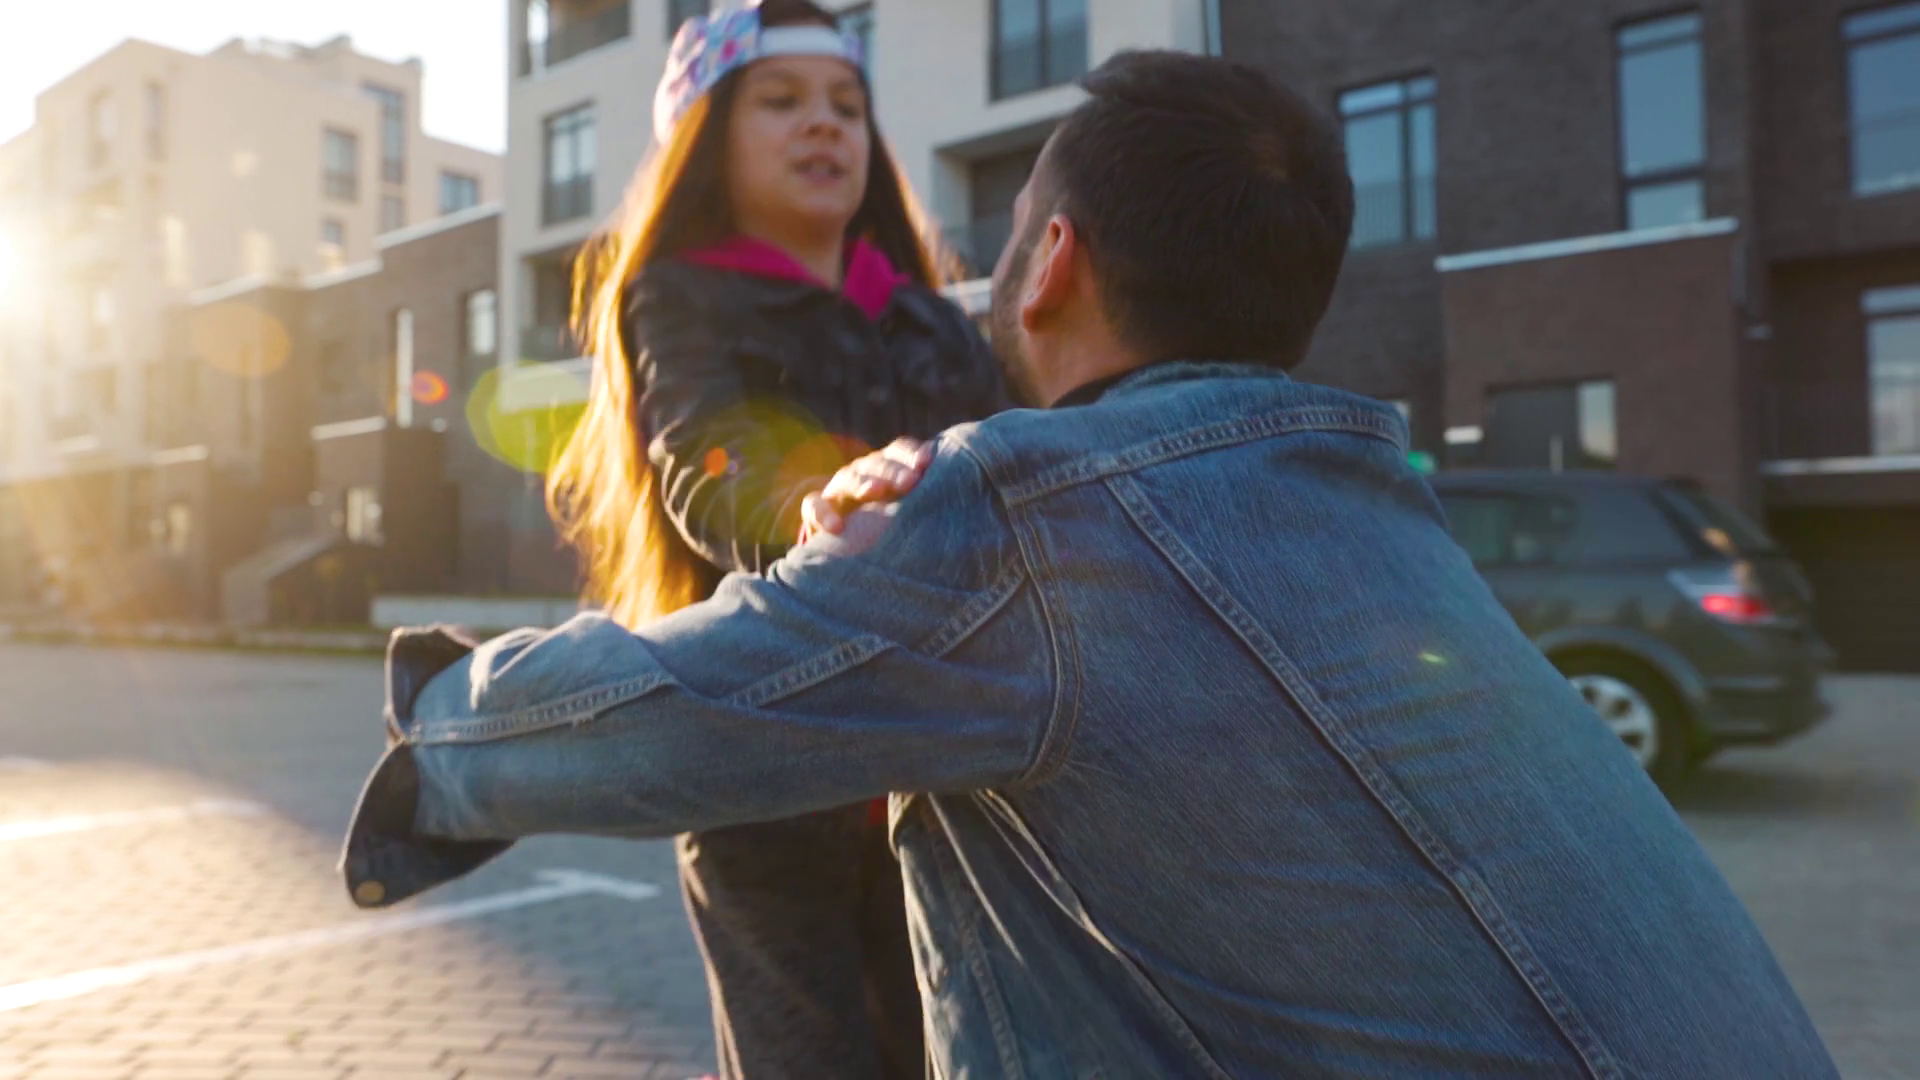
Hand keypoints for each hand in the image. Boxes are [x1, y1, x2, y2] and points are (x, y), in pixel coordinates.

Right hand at [799, 438, 933, 541]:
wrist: (848, 533)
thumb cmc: (893, 517)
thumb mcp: (911, 503)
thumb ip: (933, 494)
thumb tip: (978, 494)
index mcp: (888, 466)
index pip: (899, 450)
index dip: (912, 454)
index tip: (927, 461)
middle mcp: (864, 471)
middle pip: (877, 463)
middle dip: (894, 470)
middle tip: (910, 481)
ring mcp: (839, 488)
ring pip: (849, 478)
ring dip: (864, 483)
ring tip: (876, 491)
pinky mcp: (818, 510)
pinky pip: (814, 506)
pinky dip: (823, 514)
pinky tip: (836, 528)